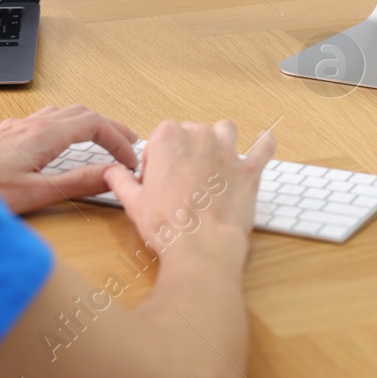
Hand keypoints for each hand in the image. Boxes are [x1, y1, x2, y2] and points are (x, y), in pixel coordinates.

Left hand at [0, 104, 139, 214]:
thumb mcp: (35, 194)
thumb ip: (76, 184)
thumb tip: (112, 174)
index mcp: (43, 135)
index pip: (94, 123)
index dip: (119, 138)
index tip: (131, 158)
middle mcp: (30, 125)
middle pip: (80, 113)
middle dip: (108, 127)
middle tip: (127, 144)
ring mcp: (14, 129)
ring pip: (60, 114)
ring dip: (85, 124)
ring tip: (99, 142)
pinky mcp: (2, 137)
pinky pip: (41, 121)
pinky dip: (63, 128)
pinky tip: (56, 145)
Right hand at [104, 119, 272, 266]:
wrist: (201, 246)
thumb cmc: (167, 224)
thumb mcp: (133, 202)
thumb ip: (121, 181)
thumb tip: (111, 172)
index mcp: (168, 137)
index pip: (160, 139)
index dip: (157, 161)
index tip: (157, 181)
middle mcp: (199, 136)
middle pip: (191, 133)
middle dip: (186, 152)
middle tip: (181, 182)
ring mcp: (227, 150)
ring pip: (225, 131)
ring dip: (220, 140)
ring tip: (215, 161)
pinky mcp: (249, 169)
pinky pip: (263, 147)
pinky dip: (264, 144)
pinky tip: (264, 141)